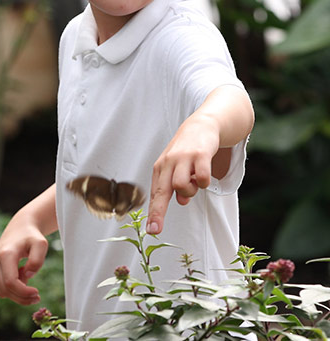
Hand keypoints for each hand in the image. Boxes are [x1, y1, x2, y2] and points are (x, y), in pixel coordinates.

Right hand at [0, 215, 48, 304]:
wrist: (20, 228)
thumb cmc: (32, 237)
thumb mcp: (41, 244)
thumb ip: (37, 260)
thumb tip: (28, 275)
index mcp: (5, 254)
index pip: (10, 282)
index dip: (23, 292)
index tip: (37, 293)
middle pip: (5, 290)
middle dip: (22, 297)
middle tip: (37, 296)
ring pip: (2, 292)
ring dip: (18, 292)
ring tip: (28, 275)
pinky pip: (2, 288)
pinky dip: (13, 288)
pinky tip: (22, 275)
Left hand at [146, 114, 218, 234]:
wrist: (202, 124)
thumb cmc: (186, 150)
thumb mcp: (177, 167)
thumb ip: (176, 185)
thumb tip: (181, 202)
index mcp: (161, 167)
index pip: (155, 193)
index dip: (153, 213)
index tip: (151, 230)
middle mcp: (169, 162)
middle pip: (161, 191)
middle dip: (158, 212)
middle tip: (156, 229)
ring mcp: (184, 158)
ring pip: (181, 186)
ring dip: (190, 191)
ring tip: (194, 182)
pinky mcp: (200, 154)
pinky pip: (202, 177)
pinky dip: (204, 183)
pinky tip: (203, 175)